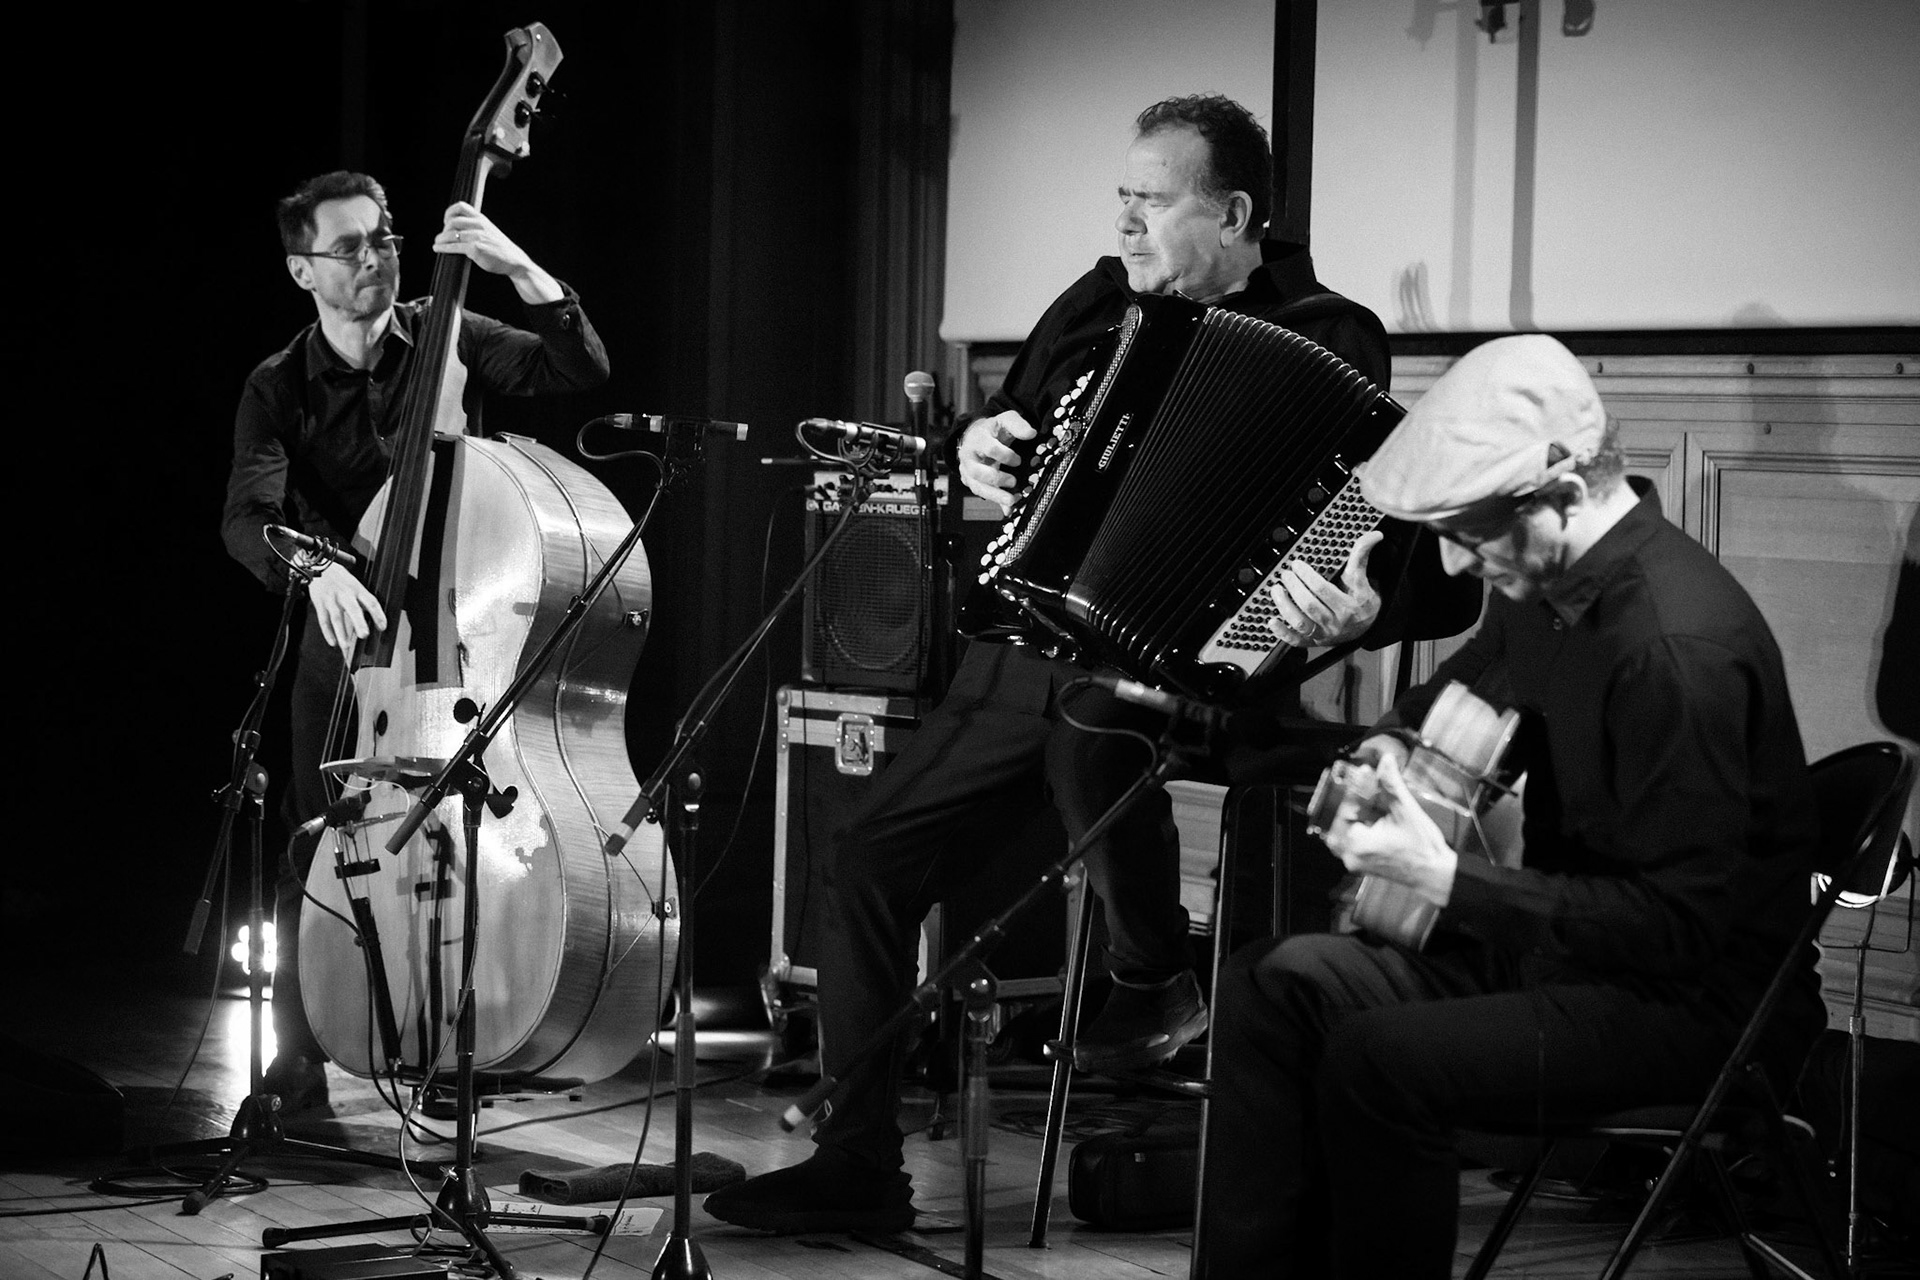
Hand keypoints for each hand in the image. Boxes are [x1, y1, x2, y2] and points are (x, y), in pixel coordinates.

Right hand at [307, 565, 387, 657]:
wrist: (318, 566)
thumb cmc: (340, 578)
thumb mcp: (355, 584)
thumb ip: (362, 600)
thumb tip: (372, 617)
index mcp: (357, 589)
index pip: (370, 602)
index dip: (378, 614)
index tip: (383, 627)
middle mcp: (345, 594)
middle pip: (353, 609)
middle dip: (358, 623)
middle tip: (364, 635)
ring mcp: (331, 600)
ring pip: (336, 618)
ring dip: (341, 633)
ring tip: (346, 646)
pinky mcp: (319, 604)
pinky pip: (323, 620)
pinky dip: (327, 632)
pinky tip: (332, 642)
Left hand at [433, 202, 561, 302]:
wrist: (514, 261)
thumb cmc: (501, 248)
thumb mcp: (490, 231)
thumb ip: (477, 227)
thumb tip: (459, 229)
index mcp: (482, 219)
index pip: (461, 207)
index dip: (449, 213)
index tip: (446, 221)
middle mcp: (479, 225)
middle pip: (453, 221)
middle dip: (444, 230)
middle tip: (442, 237)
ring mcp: (477, 237)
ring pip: (451, 234)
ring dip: (440, 239)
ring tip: (437, 243)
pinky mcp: (475, 249)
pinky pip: (454, 246)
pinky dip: (443, 247)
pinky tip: (438, 249)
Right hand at [958, 410, 1035, 509]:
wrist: (975, 436)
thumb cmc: (992, 430)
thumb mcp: (1005, 420)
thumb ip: (1018, 425)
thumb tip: (1031, 433)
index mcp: (978, 439)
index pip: (989, 448)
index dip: (1005, 455)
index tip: (1017, 460)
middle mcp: (969, 456)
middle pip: (977, 471)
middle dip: (996, 478)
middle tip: (1013, 481)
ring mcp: (968, 470)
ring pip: (977, 486)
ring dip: (995, 495)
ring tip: (1011, 501)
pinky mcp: (970, 481)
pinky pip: (981, 494)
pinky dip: (995, 501)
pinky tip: (1008, 508)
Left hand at [1269, 530, 1382, 646]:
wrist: (1367, 627)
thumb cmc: (1362, 600)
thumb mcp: (1362, 578)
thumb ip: (1362, 555)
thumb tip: (1375, 535)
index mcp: (1348, 606)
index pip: (1323, 590)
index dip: (1307, 576)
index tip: (1297, 564)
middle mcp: (1336, 622)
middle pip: (1309, 605)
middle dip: (1294, 587)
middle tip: (1286, 574)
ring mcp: (1324, 634)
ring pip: (1300, 622)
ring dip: (1284, 606)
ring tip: (1276, 590)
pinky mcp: (1314, 642)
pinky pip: (1295, 641)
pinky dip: (1282, 633)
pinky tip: (1272, 621)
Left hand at [1322, 751, 1456, 906]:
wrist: (1435, 875)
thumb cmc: (1423, 849)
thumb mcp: (1406, 811)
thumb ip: (1391, 784)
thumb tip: (1386, 761)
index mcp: (1356, 844)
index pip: (1347, 807)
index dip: (1357, 786)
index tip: (1365, 771)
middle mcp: (1350, 854)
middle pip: (1343, 816)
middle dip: (1356, 797)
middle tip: (1368, 780)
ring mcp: (1355, 859)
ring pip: (1348, 825)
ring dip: (1360, 808)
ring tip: (1374, 793)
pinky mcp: (1362, 860)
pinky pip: (1355, 835)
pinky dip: (1364, 821)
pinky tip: (1377, 809)